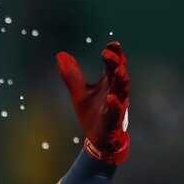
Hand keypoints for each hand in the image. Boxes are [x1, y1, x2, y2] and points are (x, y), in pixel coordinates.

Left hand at [56, 41, 130, 164]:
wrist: (96, 139)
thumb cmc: (92, 113)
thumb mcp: (79, 92)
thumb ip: (72, 75)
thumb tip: (60, 55)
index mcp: (108, 84)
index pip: (113, 65)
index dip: (114, 54)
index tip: (111, 44)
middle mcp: (115, 92)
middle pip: (119, 75)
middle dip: (116, 63)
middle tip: (109, 53)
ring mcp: (116, 106)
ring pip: (123, 91)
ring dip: (121, 80)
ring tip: (119, 70)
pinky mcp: (113, 121)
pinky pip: (116, 112)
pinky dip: (115, 105)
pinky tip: (112, 97)